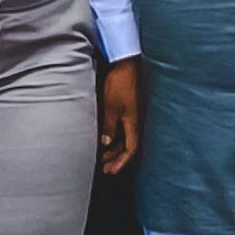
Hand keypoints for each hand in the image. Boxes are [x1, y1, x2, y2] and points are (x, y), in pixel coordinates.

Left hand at [97, 61, 138, 175]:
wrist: (125, 62)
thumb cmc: (120, 83)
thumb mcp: (112, 107)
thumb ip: (109, 126)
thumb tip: (105, 144)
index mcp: (134, 123)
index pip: (131, 150)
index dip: (121, 162)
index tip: (110, 171)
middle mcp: (134, 120)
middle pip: (127, 146)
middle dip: (116, 158)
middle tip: (103, 167)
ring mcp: (131, 113)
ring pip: (123, 137)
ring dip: (112, 147)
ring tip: (100, 155)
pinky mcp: (125, 105)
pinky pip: (121, 127)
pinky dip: (112, 135)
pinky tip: (103, 136)